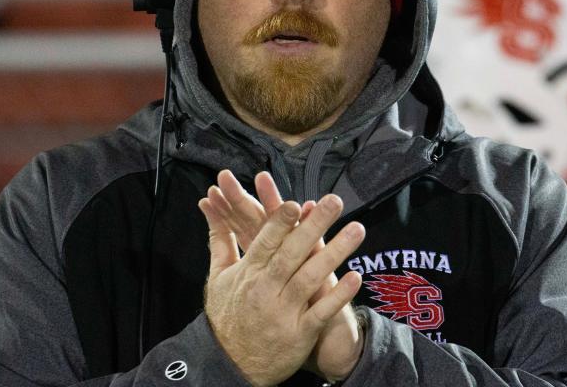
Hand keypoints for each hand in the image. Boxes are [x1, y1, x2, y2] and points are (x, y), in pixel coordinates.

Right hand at [200, 171, 365, 382]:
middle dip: (314, 225)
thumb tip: (210, 212)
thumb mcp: (218, 278)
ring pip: (310, 277)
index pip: (265, 242)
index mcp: (248, 272)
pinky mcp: (300, 333)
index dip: (280, 223)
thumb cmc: (227, 316)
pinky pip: (321, 312)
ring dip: (335, 252)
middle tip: (334, 202)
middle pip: (292, 253)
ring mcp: (284, 312)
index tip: (295, 203)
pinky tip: (355, 277)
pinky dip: (338, 295)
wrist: (230, 365)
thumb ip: (220, 242)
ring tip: (355, 230)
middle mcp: (266, 289)